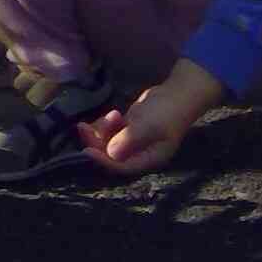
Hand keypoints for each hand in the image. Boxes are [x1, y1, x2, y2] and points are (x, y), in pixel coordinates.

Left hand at [77, 60, 223, 175]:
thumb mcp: (149, 126)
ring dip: (102, 130)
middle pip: (111, 155)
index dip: (103, 160)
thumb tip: (110, 154)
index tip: (86, 150)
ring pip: (109, 142)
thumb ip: (130, 140)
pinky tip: (113, 113)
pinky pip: (111, 132)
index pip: (121, 167)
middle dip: (96, 142)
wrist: (177, 94)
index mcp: (148, 159)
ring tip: (115, 114)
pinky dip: (106, 125)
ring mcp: (134, 142)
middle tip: (83, 126)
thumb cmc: (166, 112)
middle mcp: (140, 154)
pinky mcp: (129, 130)